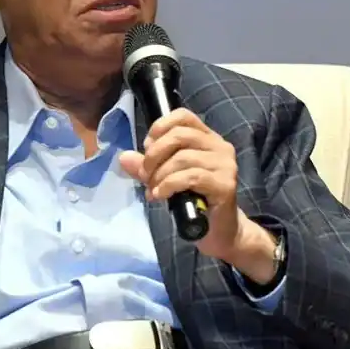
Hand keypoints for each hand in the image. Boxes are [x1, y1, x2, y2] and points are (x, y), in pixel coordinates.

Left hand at [119, 108, 245, 260]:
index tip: (147, 148)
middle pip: (180, 135)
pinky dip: (169, 185)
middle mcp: (220, 147)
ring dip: (160, 175)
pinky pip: (191, 177)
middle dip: (154, 154)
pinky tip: (161, 195)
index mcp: (208, 138)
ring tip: (153, 190)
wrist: (219, 232)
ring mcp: (225, 165)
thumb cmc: (194, 202)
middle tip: (145, 174)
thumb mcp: (166, 179)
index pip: (183, 116)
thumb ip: (148, 167)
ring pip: (183, 158)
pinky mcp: (225, 185)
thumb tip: (124, 158)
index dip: (160, 127)